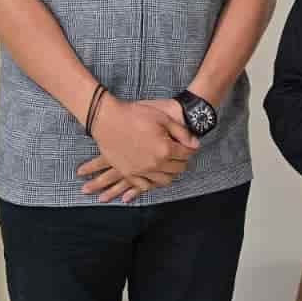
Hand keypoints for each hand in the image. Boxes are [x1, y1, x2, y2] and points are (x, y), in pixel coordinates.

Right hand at [76, 97, 198, 202]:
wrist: (106, 119)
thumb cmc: (135, 115)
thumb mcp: (163, 118)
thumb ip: (181, 132)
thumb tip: (195, 144)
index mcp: (165, 149)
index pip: (186, 154)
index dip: (189, 148)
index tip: (187, 144)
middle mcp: (155, 164)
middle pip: (178, 168)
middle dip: (181, 160)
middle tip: (178, 152)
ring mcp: (140, 171)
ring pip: (164, 180)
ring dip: (169, 172)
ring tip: (167, 163)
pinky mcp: (128, 173)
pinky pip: (144, 185)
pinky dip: (151, 181)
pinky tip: (153, 174)